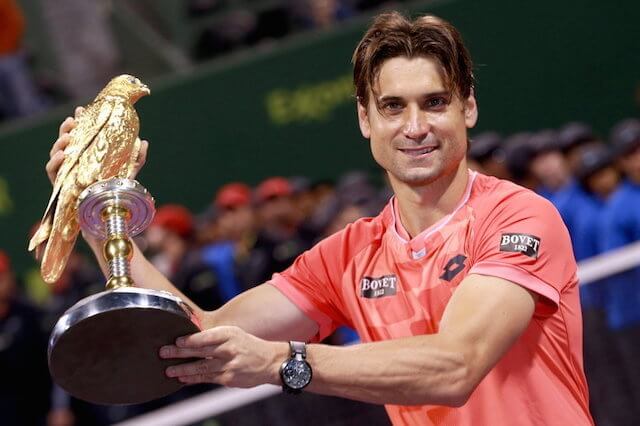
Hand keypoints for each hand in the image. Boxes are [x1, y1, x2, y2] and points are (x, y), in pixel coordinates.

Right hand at [45, 106, 148, 184]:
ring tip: (68, 137)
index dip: (79, 121)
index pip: (80, 134)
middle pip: (66, 140)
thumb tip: (144, 142)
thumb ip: (137, 157)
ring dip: (60, 142)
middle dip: (67, 128)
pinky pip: (52, 170)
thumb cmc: (116, 189)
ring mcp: (66, 170)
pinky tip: (61, 155)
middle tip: (73, 121)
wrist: (107, 210)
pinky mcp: (60, 183)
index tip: (82, 110)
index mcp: (87, 152)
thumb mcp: (129, 171)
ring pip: (56, 152)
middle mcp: (75, 159)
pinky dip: (54, 161)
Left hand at [160, 326, 288, 387]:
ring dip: (183, 370)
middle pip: (200, 351)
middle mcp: (228, 349)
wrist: (270, 362)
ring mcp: (228, 365)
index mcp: (229, 334)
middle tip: (164, 352)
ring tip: (169, 371)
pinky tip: (183, 379)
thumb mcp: (234, 333)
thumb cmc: (248, 345)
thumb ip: (214, 336)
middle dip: (179, 352)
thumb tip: (189, 339)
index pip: (205, 337)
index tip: (176, 341)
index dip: (189, 340)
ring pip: (201, 368)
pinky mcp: (228, 379)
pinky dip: (194, 379)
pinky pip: (207, 379)